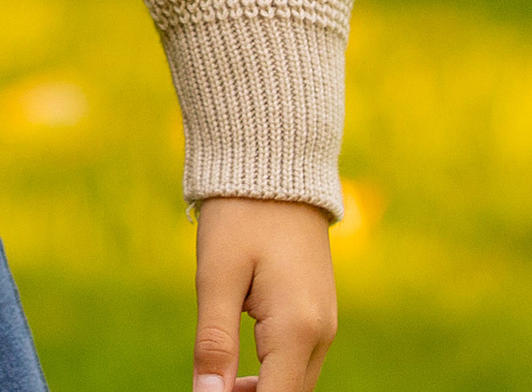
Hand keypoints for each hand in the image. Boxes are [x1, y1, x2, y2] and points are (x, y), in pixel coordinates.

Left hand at [192, 196, 335, 391]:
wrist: (275, 161)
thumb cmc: (240, 213)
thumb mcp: (216, 276)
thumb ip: (214, 342)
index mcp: (298, 328)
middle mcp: (321, 333)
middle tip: (207, 390)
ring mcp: (324, 323)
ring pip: (295, 383)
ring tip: (214, 384)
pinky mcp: (317, 313)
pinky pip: (297, 362)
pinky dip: (271, 374)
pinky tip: (236, 369)